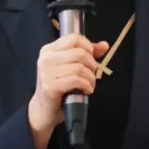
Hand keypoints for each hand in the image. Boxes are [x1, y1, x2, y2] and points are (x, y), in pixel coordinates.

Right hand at [28, 33, 108, 148]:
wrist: (44, 110)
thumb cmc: (59, 86)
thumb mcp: (71, 66)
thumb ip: (87, 54)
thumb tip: (104, 45)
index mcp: (49, 49)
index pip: (74, 38)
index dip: (88, 47)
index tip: (90, 58)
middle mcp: (46, 58)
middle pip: (80, 53)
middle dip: (92, 65)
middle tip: (91, 75)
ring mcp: (46, 72)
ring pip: (79, 67)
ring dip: (90, 78)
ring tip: (89, 84)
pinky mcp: (50, 86)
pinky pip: (76, 80)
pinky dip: (86, 85)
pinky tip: (86, 90)